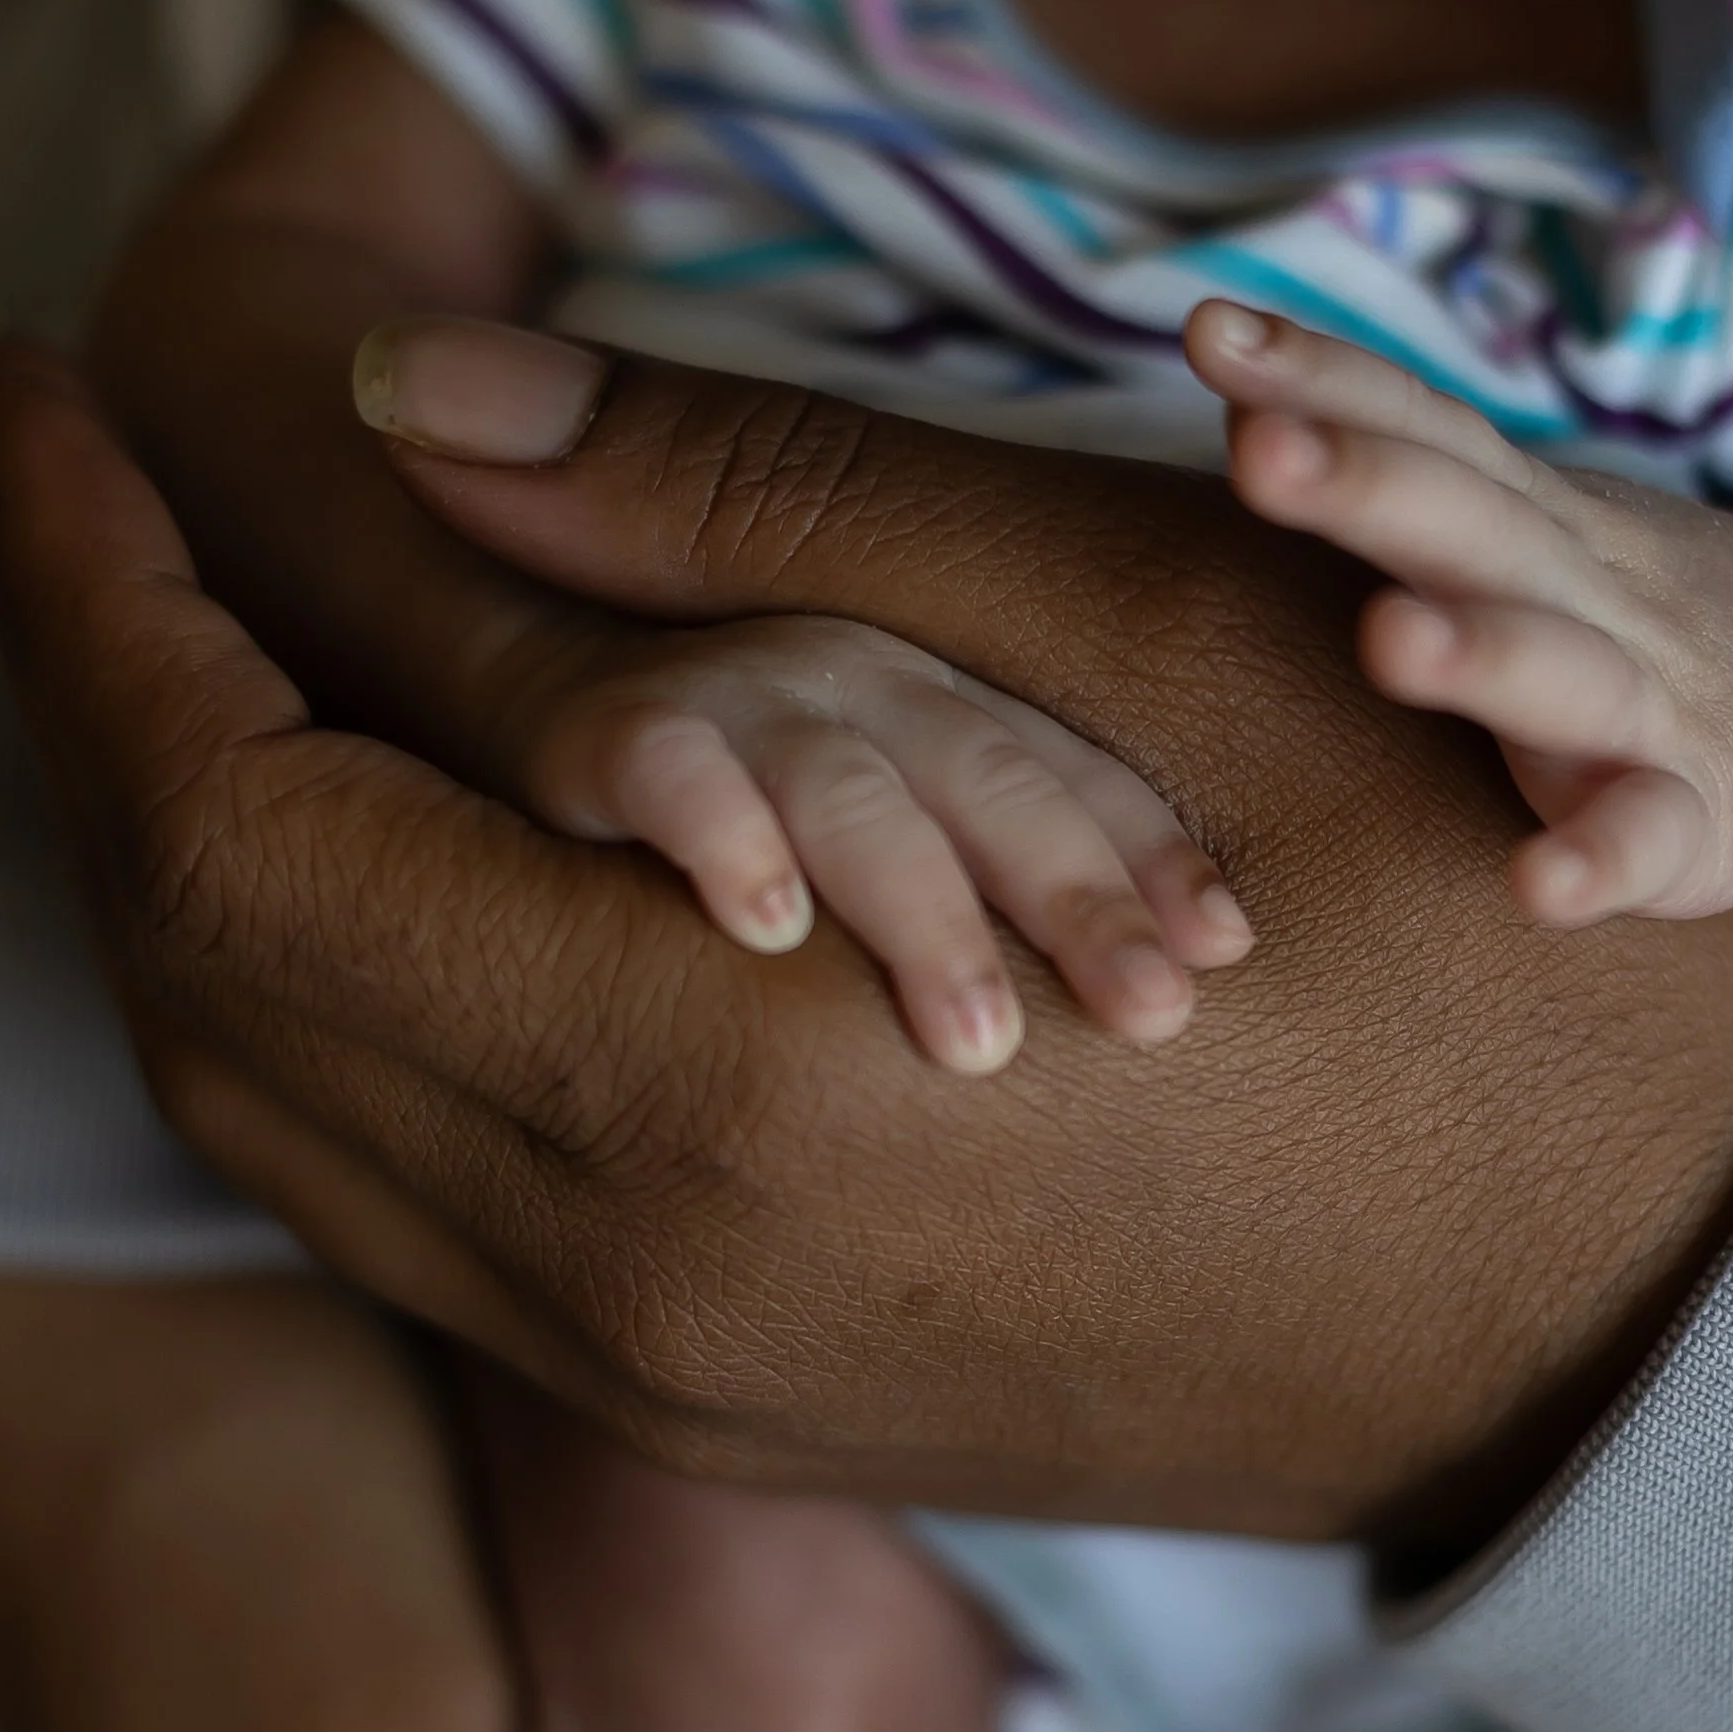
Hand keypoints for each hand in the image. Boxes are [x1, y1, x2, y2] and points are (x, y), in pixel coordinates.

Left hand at [0, 329, 1732, 1545]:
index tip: (36, 383)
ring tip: (217, 630)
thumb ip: (761, 512)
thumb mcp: (1163, 632)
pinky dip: (348, 1002)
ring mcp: (680, 1382)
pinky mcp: (746, 1409)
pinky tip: (410, 841)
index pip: (233, 828)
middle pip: (213, 982)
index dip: (95, 585)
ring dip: (210, 862)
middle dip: (115, 703)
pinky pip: (423, 1201)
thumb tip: (393, 408)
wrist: (1659, 1333)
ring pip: (293, 1112)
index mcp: (706, 1087)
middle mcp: (633, 1288)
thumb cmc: (1473, 935)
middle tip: (97, 481)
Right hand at [487, 602, 1249, 1077]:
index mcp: (951, 710)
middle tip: (1156, 1020)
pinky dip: (722, 832)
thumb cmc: (742, 807)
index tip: (1226, 960)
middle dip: (1080, 896)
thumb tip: (1171, 1026)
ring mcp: (739, 700)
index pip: (1077, 781)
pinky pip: (669, 769)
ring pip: (854, 787)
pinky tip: (766, 927)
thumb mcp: (885, 845)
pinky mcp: (601, 725)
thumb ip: (996, 911)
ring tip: (977, 1043)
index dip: (1152, 862)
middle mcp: (863, 688)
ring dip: (922, 908)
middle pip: (993, 782)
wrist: (506, 701)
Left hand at [1188, 303, 1732, 932]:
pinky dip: (1602, 861)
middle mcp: (1581, 588)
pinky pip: (1650, 838)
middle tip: (1262, 449)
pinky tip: (1541, 888)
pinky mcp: (1702, 818)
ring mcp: (1649, 702)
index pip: (1422, 427)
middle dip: (1365, 482)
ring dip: (1477, 655)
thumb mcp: (1526, 526)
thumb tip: (1242, 403)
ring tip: (1390, 639)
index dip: (1321, 378)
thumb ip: (1403, 474)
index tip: (1209, 331)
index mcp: (1524, 517)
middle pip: (1468, 523)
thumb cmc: (1633, 612)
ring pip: (1558, 672)